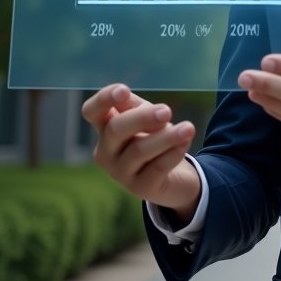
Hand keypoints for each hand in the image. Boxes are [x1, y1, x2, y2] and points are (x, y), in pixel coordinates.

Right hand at [81, 84, 200, 221]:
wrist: (174, 174)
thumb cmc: (153, 136)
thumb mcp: (145, 115)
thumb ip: (135, 105)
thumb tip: (131, 101)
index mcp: (105, 127)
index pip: (92, 111)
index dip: (103, 99)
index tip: (124, 91)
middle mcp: (106, 151)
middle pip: (115, 130)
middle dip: (142, 118)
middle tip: (167, 111)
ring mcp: (120, 173)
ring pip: (139, 151)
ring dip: (166, 137)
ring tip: (188, 128)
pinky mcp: (140, 188)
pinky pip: (156, 168)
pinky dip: (173, 153)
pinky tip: (185, 142)